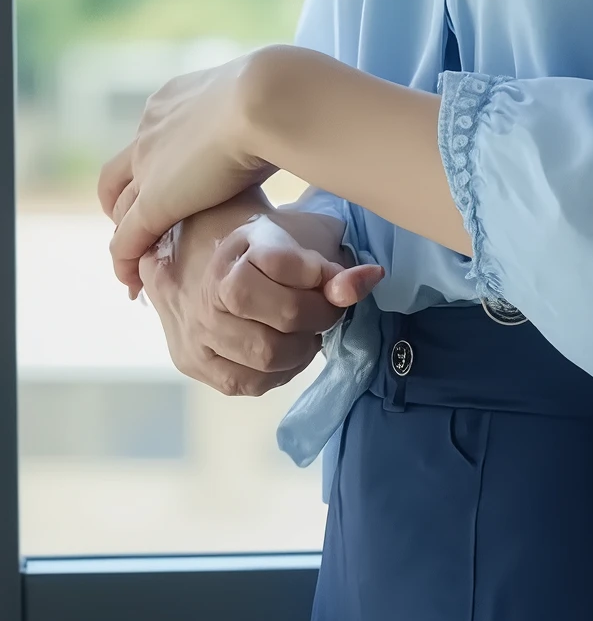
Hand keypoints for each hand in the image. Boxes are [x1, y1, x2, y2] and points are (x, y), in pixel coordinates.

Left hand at [99, 53, 275, 291]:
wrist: (268, 99)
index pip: (150, 140)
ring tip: (135, 262)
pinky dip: (125, 261)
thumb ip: (259, 119)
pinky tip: (132, 282)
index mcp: (175, 101)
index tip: (171, 186)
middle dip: (124, 202)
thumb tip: (285, 126)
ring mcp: (147, 166)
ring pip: (120, 208)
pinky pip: (126, 240)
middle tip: (139, 227)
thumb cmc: (280, 97)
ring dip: (124, 235)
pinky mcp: (154, 201)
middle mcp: (151, 129)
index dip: (153, 168)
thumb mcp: (259, 105)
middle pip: (122, 173)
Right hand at [138, 195, 384, 397]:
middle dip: (320, 315)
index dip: (318, 272)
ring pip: (269, 356)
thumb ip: (332, 261)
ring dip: (302, 347)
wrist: (204, 259)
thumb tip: (369, 280)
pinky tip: (283, 351)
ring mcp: (199, 331)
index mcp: (236, 250)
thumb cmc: (263, 247)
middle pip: (287, 315)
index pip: (284, 263)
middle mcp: (211, 292)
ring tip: (303, 331)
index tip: (326, 273)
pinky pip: (249, 383)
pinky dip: (278, 372)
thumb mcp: (298, 237)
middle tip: (325, 309)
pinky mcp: (195, 363)